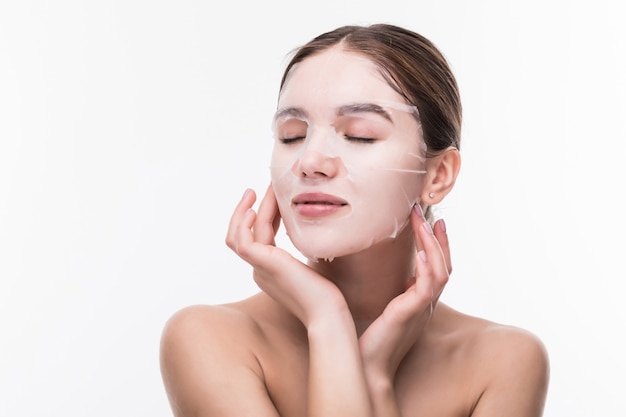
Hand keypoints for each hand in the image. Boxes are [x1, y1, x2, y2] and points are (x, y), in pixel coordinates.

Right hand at [225, 185, 346, 325]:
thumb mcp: (313, 264)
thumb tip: (315, 231)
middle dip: (246, 211)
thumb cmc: (328, 294)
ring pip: (239, 235)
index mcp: (270, 270)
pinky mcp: (264, 266)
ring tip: (255, 191)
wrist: (329, 314)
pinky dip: (244, 224)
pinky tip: (255, 210)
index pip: (256, 238)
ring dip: (244, 211)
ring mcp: (260, 269)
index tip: (274, 198)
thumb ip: (306, 250)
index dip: (263, 216)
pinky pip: (243, 242)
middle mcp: (260, 270)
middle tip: (255, 190)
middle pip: (241, 236)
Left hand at [358, 206, 451, 380]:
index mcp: (421, 301)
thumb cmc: (371, 339)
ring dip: (433, 244)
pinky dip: (428, 268)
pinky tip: (422, 252)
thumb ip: (392, 291)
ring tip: (423, 221)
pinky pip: (427, 288)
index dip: (438, 244)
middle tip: (427, 212)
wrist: (366, 366)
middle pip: (445, 265)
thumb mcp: (384, 307)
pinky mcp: (412, 314)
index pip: (438, 267)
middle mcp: (427, 304)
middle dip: (438, 237)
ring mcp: (422, 310)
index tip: (431, 220)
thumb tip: (385, 269)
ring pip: (441, 272)